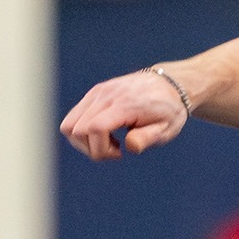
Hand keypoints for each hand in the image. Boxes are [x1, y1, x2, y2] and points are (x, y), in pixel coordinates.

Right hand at [59, 70, 189, 160]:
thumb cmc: (168, 110)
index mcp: (125, 104)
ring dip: (84, 142)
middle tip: (116, 150)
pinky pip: (74, 117)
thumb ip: (147, 139)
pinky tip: (106, 133)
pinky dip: (83, 132)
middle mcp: (106, 96)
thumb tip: (129, 147)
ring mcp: (97, 93)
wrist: (169, 84)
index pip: (95, 128)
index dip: (101, 149)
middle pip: (76, 129)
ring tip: (110, 142)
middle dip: (92, 149)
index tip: (120, 154)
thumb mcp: (166, 129)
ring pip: (69, 125)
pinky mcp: (94, 93)